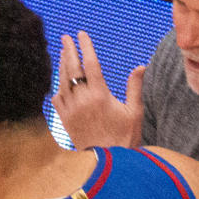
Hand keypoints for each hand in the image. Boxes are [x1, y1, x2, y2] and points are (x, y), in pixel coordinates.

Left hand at [53, 31, 143, 149]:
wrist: (106, 163)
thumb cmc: (124, 138)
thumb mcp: (134, 112)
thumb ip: (135, 87)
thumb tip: (141, 66)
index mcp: (100, 95)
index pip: (90, 64)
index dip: (85, 47)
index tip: (82, 34)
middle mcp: (82, 100)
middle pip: (72, 68)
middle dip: (69, 50)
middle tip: (66, 37)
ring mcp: (71, 110)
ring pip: (62, 81)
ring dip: (62, 65)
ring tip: (62, 53)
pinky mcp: (64, 120)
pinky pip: (57, 98)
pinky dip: (57, 86)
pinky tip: (59, 81)